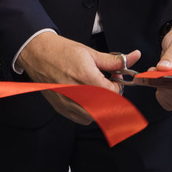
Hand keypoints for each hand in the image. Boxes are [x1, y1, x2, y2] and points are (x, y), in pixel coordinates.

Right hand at [16, 33, 136, 124]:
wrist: (39, 54)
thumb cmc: (62, 52)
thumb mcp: (90, 52)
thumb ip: (114, 60)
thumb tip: (133, 57)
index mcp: (86, 77)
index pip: (114, 94)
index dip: (118, 87)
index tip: (114, 79)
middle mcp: (77, 93)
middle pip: (107, 108)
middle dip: (112, 98)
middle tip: (106, 85)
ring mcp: (68, 103)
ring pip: (96, 116)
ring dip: (101, 107)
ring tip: (95, 91)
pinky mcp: (62, 109)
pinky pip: (83, 119)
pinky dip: (89, 113)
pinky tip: (86, 99)